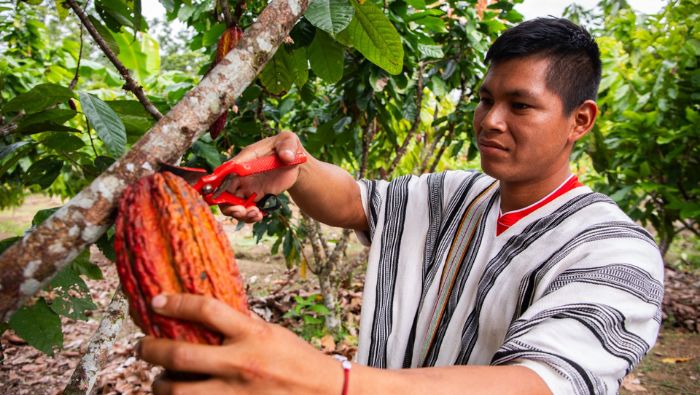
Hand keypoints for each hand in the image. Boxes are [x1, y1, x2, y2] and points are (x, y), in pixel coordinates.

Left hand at [138, 294, 342, 394]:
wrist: (325, 393)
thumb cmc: (298, 360)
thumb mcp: (271, 333)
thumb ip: (240, 327)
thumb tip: (205, 317)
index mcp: (252, 334)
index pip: (207, 310)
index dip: (176, 303)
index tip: (156, 301)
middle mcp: (240, 363)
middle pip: (179, 355)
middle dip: (151, 349)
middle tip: (143, 346)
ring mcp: (234, 393)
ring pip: (178, 391)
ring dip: (159, 384)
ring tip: (159, 379)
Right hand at [219, 131, 306, 222]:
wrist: (294, 162)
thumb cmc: (287, 146)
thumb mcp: (289, 141)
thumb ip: (287, 146)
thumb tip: (286, 156)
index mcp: (245, 159)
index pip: (226, 171)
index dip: (219, 184)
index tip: (220, 196)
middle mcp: (241, 174)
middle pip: (223, 192)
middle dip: (228, 205)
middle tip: (241, 211)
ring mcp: (247, 187)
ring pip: (232, 204)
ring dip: (239, 213)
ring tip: (255, 214)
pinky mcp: (256, 197)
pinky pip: (246, 209)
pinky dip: (250, 216)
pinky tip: (260, 215)